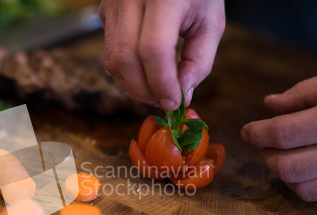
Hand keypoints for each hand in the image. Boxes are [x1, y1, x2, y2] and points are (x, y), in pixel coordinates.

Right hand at [98, 0, 224, 109]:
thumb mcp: (211, 22)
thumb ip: (200, 61)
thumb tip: (181, 95)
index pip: (153, 49)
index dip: (162, 83)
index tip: (175, 102)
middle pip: (126, 59)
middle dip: (144, 90)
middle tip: (163, 101)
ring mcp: (113, 3)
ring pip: (113, 60)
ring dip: (133, 85)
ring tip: (154, 91)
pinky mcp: (105, 10)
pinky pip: (110, 51)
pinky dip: (127, 71)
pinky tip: (144, 72)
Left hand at [241, 73, 316, 202]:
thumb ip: (308, 92)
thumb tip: (269, 105)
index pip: (286, 133)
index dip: (258, 133)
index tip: (248, 130)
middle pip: (289, 167)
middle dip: (268, 155)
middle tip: (265, 142)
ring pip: (303, 189)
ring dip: (283, 174)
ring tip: (283, 154)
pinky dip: (303, 185)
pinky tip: (305, 167)